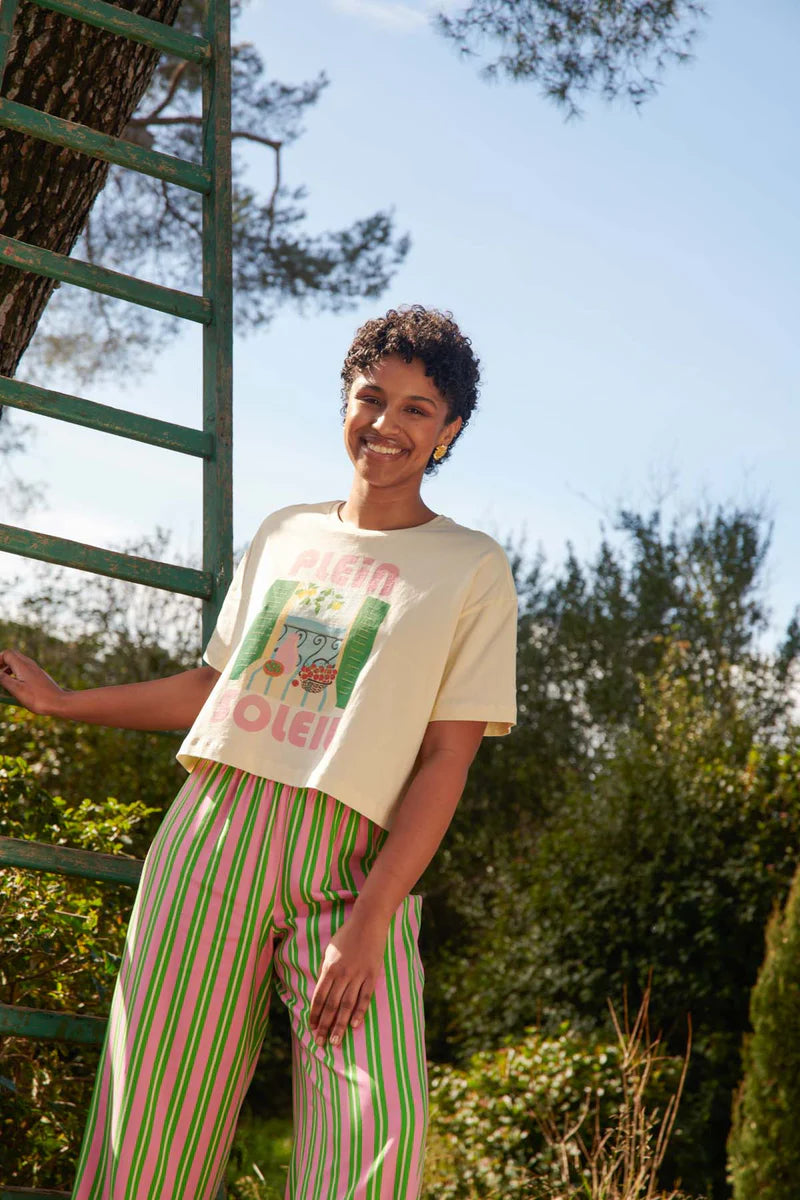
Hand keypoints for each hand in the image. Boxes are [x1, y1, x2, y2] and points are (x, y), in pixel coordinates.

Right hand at [0, 649, 66, 715]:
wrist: (59, 703)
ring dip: (9, 667)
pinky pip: (25, 668)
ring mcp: (36, 669)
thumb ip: (3, 679)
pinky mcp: (39, 675)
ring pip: (19, 662)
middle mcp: (30, 664)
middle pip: (13, 655)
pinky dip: (17, 672)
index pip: (6, 653)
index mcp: (23, 666)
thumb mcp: (17, 690)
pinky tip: (16, 684)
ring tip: (3, 679)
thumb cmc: (37, 698)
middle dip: (2, 661)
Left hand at [309, 910, 389, 1047]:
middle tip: (320, 1042)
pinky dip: (359, 1012)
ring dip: (340, 1024)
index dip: (314, 1014)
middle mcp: (342, 974)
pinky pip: (365, 997)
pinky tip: (355, 1026)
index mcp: (329, 968)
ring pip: (347, 1005)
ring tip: (335, 1040)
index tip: (311, 1028)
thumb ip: (326, 971)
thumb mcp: (330, 951)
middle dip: (324, 1025)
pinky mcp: (372, 975)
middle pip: (331, 1005)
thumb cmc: (347, 935)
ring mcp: (358, 975)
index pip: (319, 996)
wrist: (368, 921)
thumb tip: (322, 991)